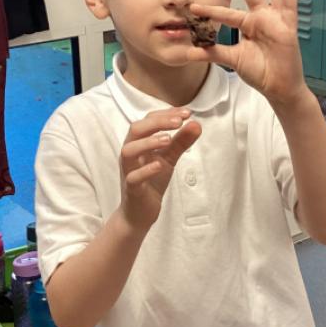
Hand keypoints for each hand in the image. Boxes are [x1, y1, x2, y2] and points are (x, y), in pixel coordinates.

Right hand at [118, 108, 200, 229]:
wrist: (139, 213)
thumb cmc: (151, 182)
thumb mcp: (169, 158)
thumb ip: (181, 142)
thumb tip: (196, 124)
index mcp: (139, 143)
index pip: (148, 120)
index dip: (166, 114)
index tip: (186, 113)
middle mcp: (131, 154)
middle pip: (136, 130)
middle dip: (157, 122)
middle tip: (179, 121)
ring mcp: (129, 171)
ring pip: (129, 151)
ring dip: (148, 142)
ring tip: (168, 139)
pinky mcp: (131, 189)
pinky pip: (133, 177)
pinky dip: (145, 170)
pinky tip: (160, 165)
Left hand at [185, 0, 306, 106]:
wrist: (278, 87)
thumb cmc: (260, 72)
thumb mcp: (232, 60)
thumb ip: (214, 53)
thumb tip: (192, 51)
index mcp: (247, 24)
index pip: (225, 12)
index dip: (210, 9)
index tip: (192, 6)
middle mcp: (261, 17)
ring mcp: (275, 19)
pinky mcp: (287, 26)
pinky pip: (288, 4)